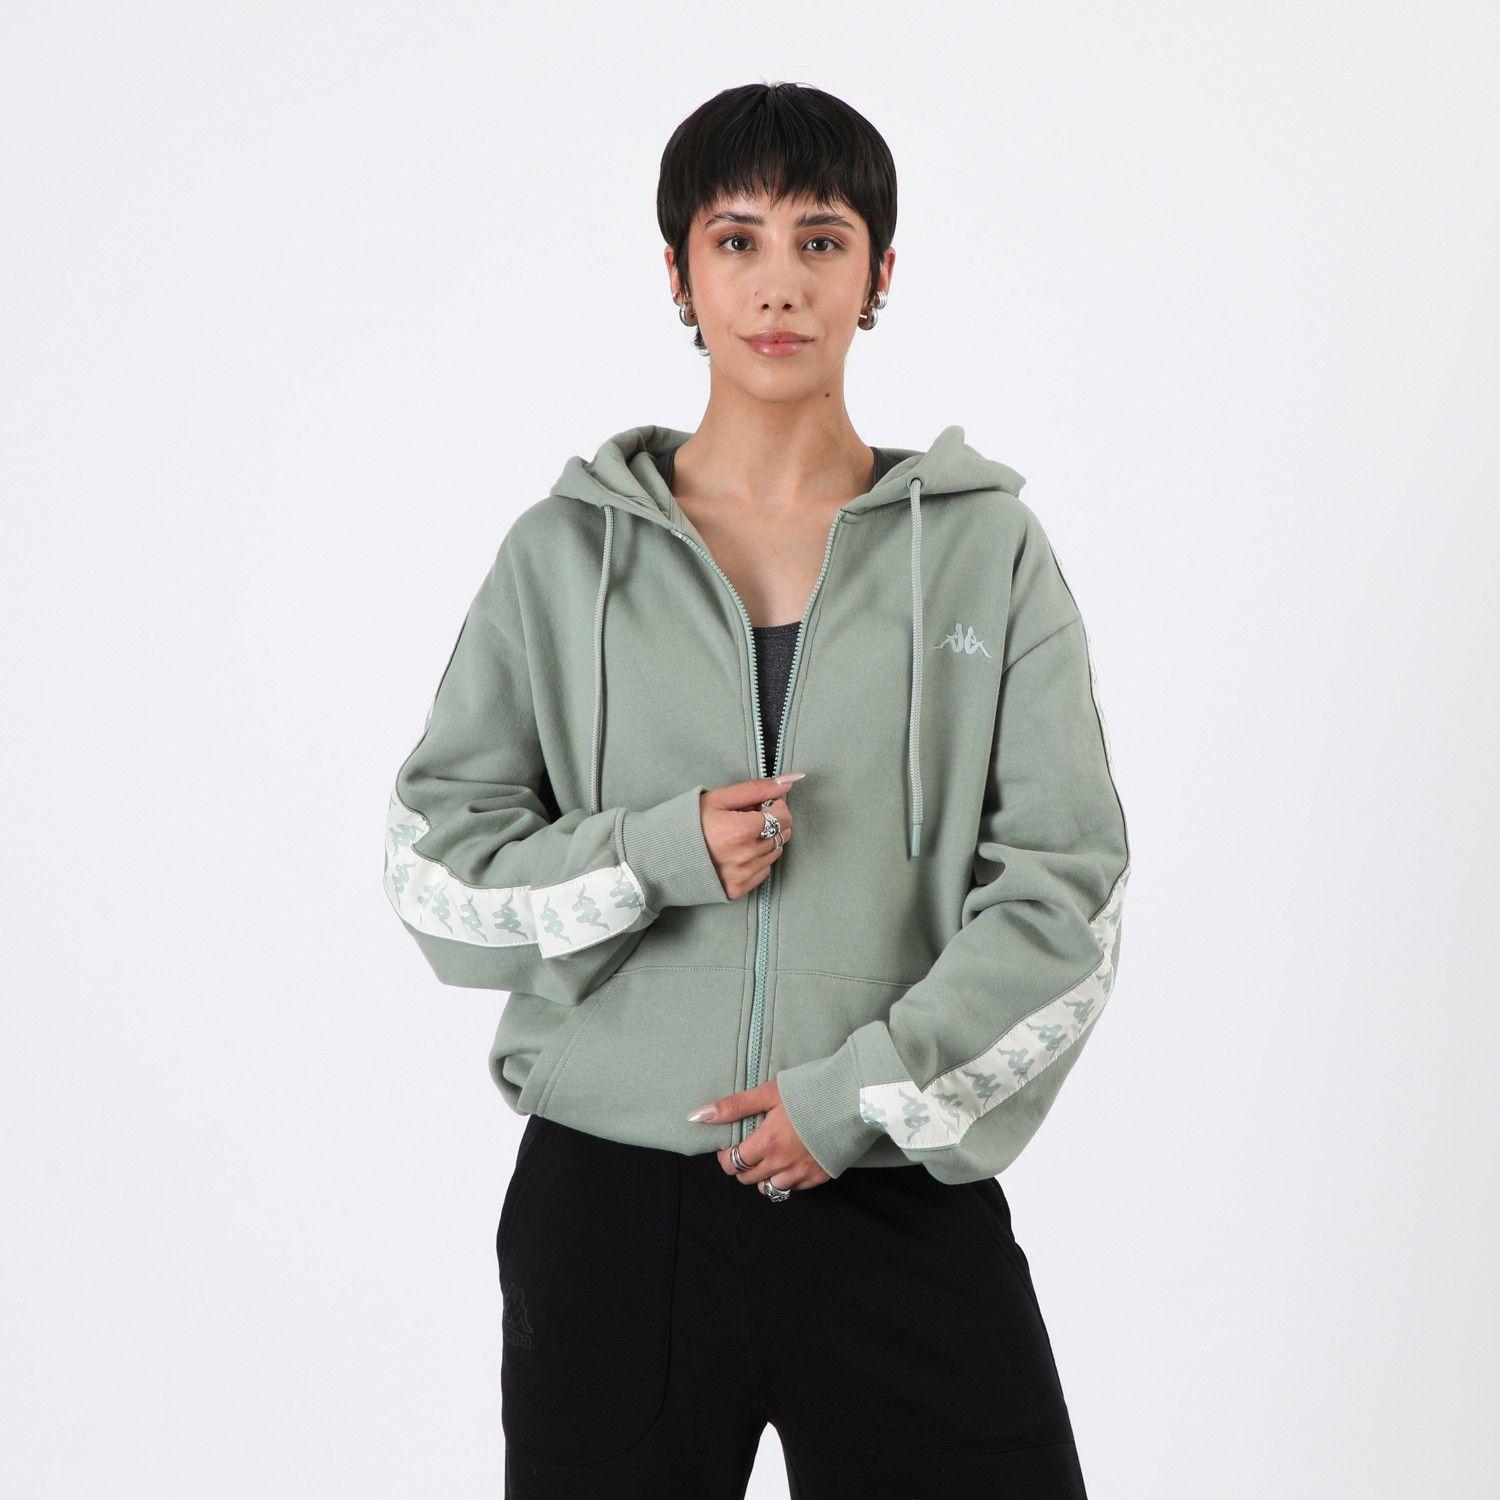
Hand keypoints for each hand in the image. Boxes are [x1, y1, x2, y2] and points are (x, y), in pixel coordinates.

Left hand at [686, 1079, 831, 1191]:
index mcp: (766, 1143)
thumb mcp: (769, 1093)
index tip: (732, 1143)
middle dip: (742, 1164)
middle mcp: (782, 1164)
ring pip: (770, 1188)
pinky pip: (794, 1188)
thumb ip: (734, 1106)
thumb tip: (698, 1116)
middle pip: (747, 1178)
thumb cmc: (811, 1089)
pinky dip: (788, 1179)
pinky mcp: (820, 1177)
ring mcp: (802, 1173)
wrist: (855, 1097)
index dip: (726, 1155)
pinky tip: (792, 1160)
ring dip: (764, 1175)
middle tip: (750, 1146)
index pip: (732, 1163)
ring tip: (770, 1154)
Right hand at [698, 774, 803, 900]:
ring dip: (766, 841)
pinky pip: (763, 872)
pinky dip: (757, 860)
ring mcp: (742, 876)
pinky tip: (737, 852)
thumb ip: (756, 789)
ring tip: (741, 835)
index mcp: (740, 831)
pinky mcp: (737, 890)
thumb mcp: (719, 798)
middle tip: (751, 818)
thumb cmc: (687, 822)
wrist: (659, 855)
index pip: (783, 817)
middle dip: (773, 822)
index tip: (762, 804)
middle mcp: (745, 856)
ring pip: (775, 854)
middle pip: (782, 835)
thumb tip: (790, 780)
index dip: (776, 806)